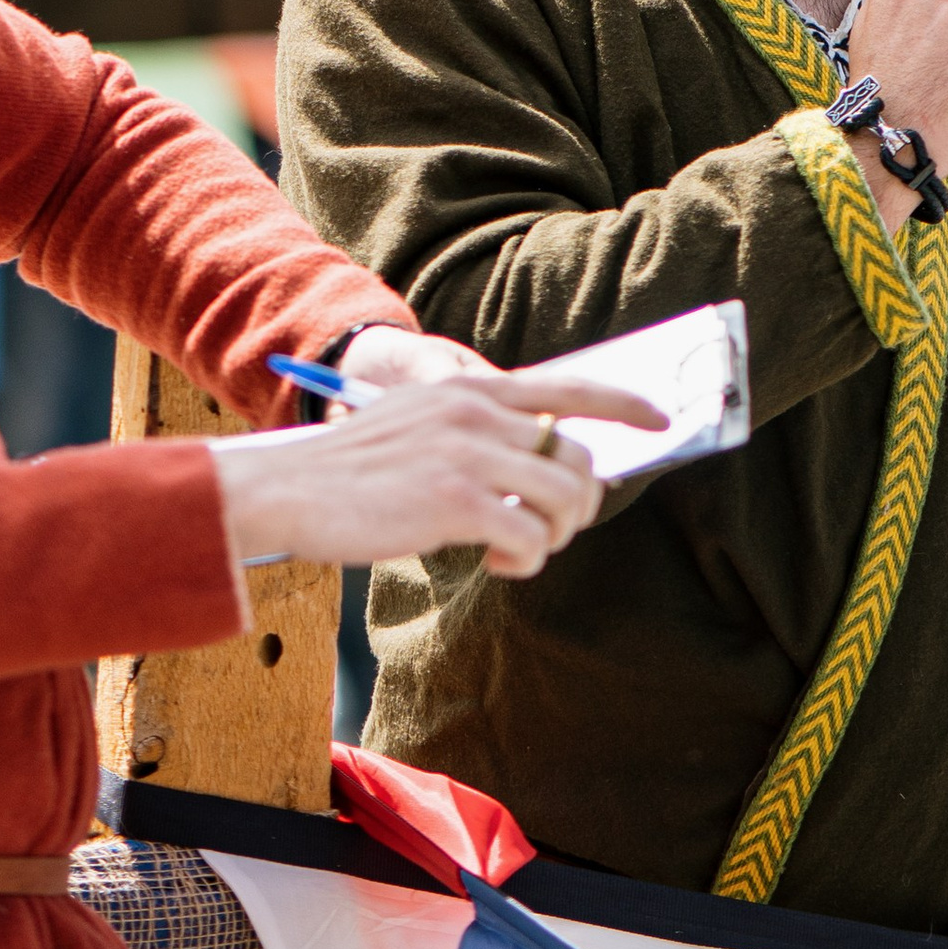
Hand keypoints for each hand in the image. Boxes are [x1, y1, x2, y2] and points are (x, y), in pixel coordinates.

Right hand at [213, 362, 665, 579]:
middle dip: (579, 504)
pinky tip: (493, 563)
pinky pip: (531, 537)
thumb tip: (540, 463)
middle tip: (545, 532)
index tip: (662, 422)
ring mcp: (467, 451)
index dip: (622, 402)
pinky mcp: (456, 498)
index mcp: (466, 387)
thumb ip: (473, 431)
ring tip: (515, 552)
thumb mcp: (416, 427)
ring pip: (565, 497)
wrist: (285, 490)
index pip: (566, 385)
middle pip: (576, 456)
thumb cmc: (348, 474)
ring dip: (554, 537)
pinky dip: (525, 561)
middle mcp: (474, 410)